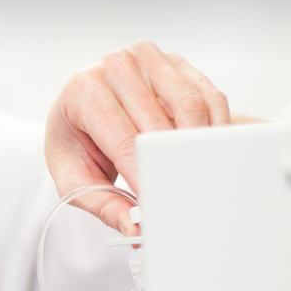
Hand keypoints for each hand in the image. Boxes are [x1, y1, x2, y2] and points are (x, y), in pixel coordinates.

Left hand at [44, 41, 232, 233]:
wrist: (80, 108)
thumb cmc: (77, 142)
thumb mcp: (75, 178)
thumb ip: (104, 205)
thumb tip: (135, 231)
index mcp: (83, 91)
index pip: (123, 139)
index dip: (146, 175)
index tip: (161, 206)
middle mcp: (115, 65)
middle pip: (159, 123)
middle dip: (174, 167)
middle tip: (186, 200)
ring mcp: (148, 59)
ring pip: (190, 106)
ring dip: (199, 147)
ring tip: (202, 178)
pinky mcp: (177, 64)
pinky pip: (208, 96)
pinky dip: (215, 127)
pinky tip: (212, 153)